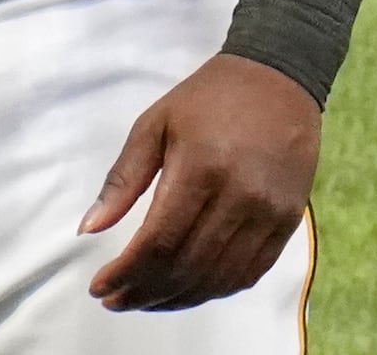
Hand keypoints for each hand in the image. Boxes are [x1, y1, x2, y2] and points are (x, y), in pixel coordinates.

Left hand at [78, 53, 318, 311]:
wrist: (276, 77)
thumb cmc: (208, 98)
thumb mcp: (155, 123)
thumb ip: (122, 178)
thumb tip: (89, 228)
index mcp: (199, 167)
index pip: (158, 241)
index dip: (126, 273)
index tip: (100, 287)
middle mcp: (237, 196)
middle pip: (186, 267)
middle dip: (144, 292)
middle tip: (116, 299)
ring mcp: (267, 214)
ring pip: (216, 280)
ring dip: (176, 299)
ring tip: (145, 299)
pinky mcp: (287, 223)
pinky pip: (248, 274)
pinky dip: (213, 291)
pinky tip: (187, 290)